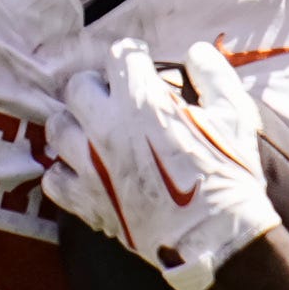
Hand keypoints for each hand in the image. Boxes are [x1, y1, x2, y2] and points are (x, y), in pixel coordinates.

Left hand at [45, 38, 286, 289]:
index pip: (120, 56)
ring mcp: (90, 166)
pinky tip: (84, 172)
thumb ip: (213, 75)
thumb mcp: (235, 115)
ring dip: (73, 125)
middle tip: (114, 99)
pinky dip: (64, 173)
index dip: (133, 58)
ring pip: (57, 129)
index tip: (141, 67)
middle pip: (77, 87)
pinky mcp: (85, 201)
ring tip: (93, 133)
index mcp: (142, 102)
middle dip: (96, 87)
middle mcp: (107, 129)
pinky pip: (53, 179)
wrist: (215, 238)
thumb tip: (196, 52)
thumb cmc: (229, 175)